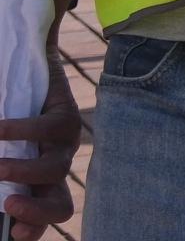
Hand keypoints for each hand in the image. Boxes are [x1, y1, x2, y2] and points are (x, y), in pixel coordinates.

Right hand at [0, 61, 78, 240]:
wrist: (27, 70)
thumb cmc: (5, 118)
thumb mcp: (1, 153)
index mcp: (39, 184)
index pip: (45, 217)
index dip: (32, 230)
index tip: (12, 232)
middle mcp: (54, 168)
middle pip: (61, 206)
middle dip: (37, 212)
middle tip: (8, 207)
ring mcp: (64, 144)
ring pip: (54, 170)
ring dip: (22, 173)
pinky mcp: (67, 115)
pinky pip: (47, 129)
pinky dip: (18, 132)